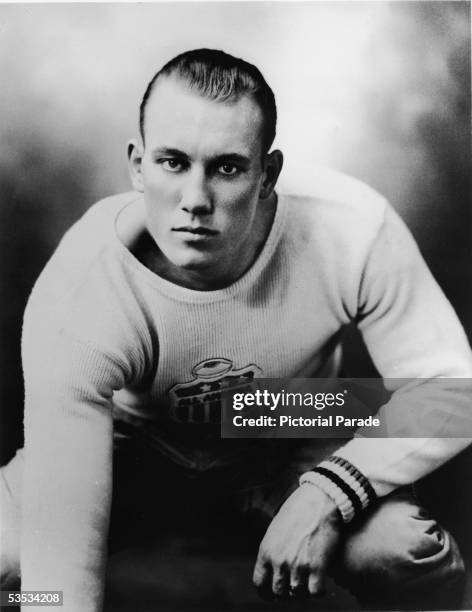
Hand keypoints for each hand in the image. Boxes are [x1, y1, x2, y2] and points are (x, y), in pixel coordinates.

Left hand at [253, 483, 340, 598]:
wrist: (318, 499)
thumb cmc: (297, 510)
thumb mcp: (275, 529)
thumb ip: (272, 550)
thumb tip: (273, 569)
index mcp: (266, 551)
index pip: (259, 583)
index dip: (266, 593)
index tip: (272, 595)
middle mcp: (279, 561)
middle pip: (279, 592)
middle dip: (285, 594)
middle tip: (293, 590)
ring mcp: (298, 565)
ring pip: (297, 594)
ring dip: (302, 592)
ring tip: (307, 585)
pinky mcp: (318, 567)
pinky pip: (315, 593)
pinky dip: (318, 592)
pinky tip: (320, 584)